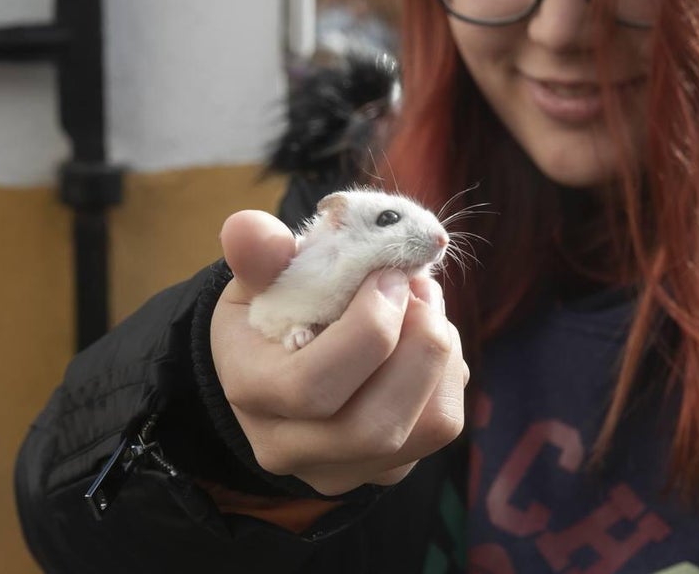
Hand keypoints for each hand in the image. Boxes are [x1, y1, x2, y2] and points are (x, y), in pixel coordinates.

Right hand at [210, 210, 467, 495]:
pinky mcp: (388, 468)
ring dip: (442, 356)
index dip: (369, 326)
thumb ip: (258, 252)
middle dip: (419, 345)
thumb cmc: (271, 310)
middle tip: (418, 288)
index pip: (314, 386)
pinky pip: (441, 425)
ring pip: (427, 429)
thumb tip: (248, 230)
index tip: (387, 274)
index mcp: (252, 393)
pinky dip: (449, 372)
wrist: (279, 361)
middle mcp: (293, 448)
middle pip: (377, 426)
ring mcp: (344, 468)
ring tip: (426, 307)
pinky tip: (425, 339)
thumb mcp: (258, 278)